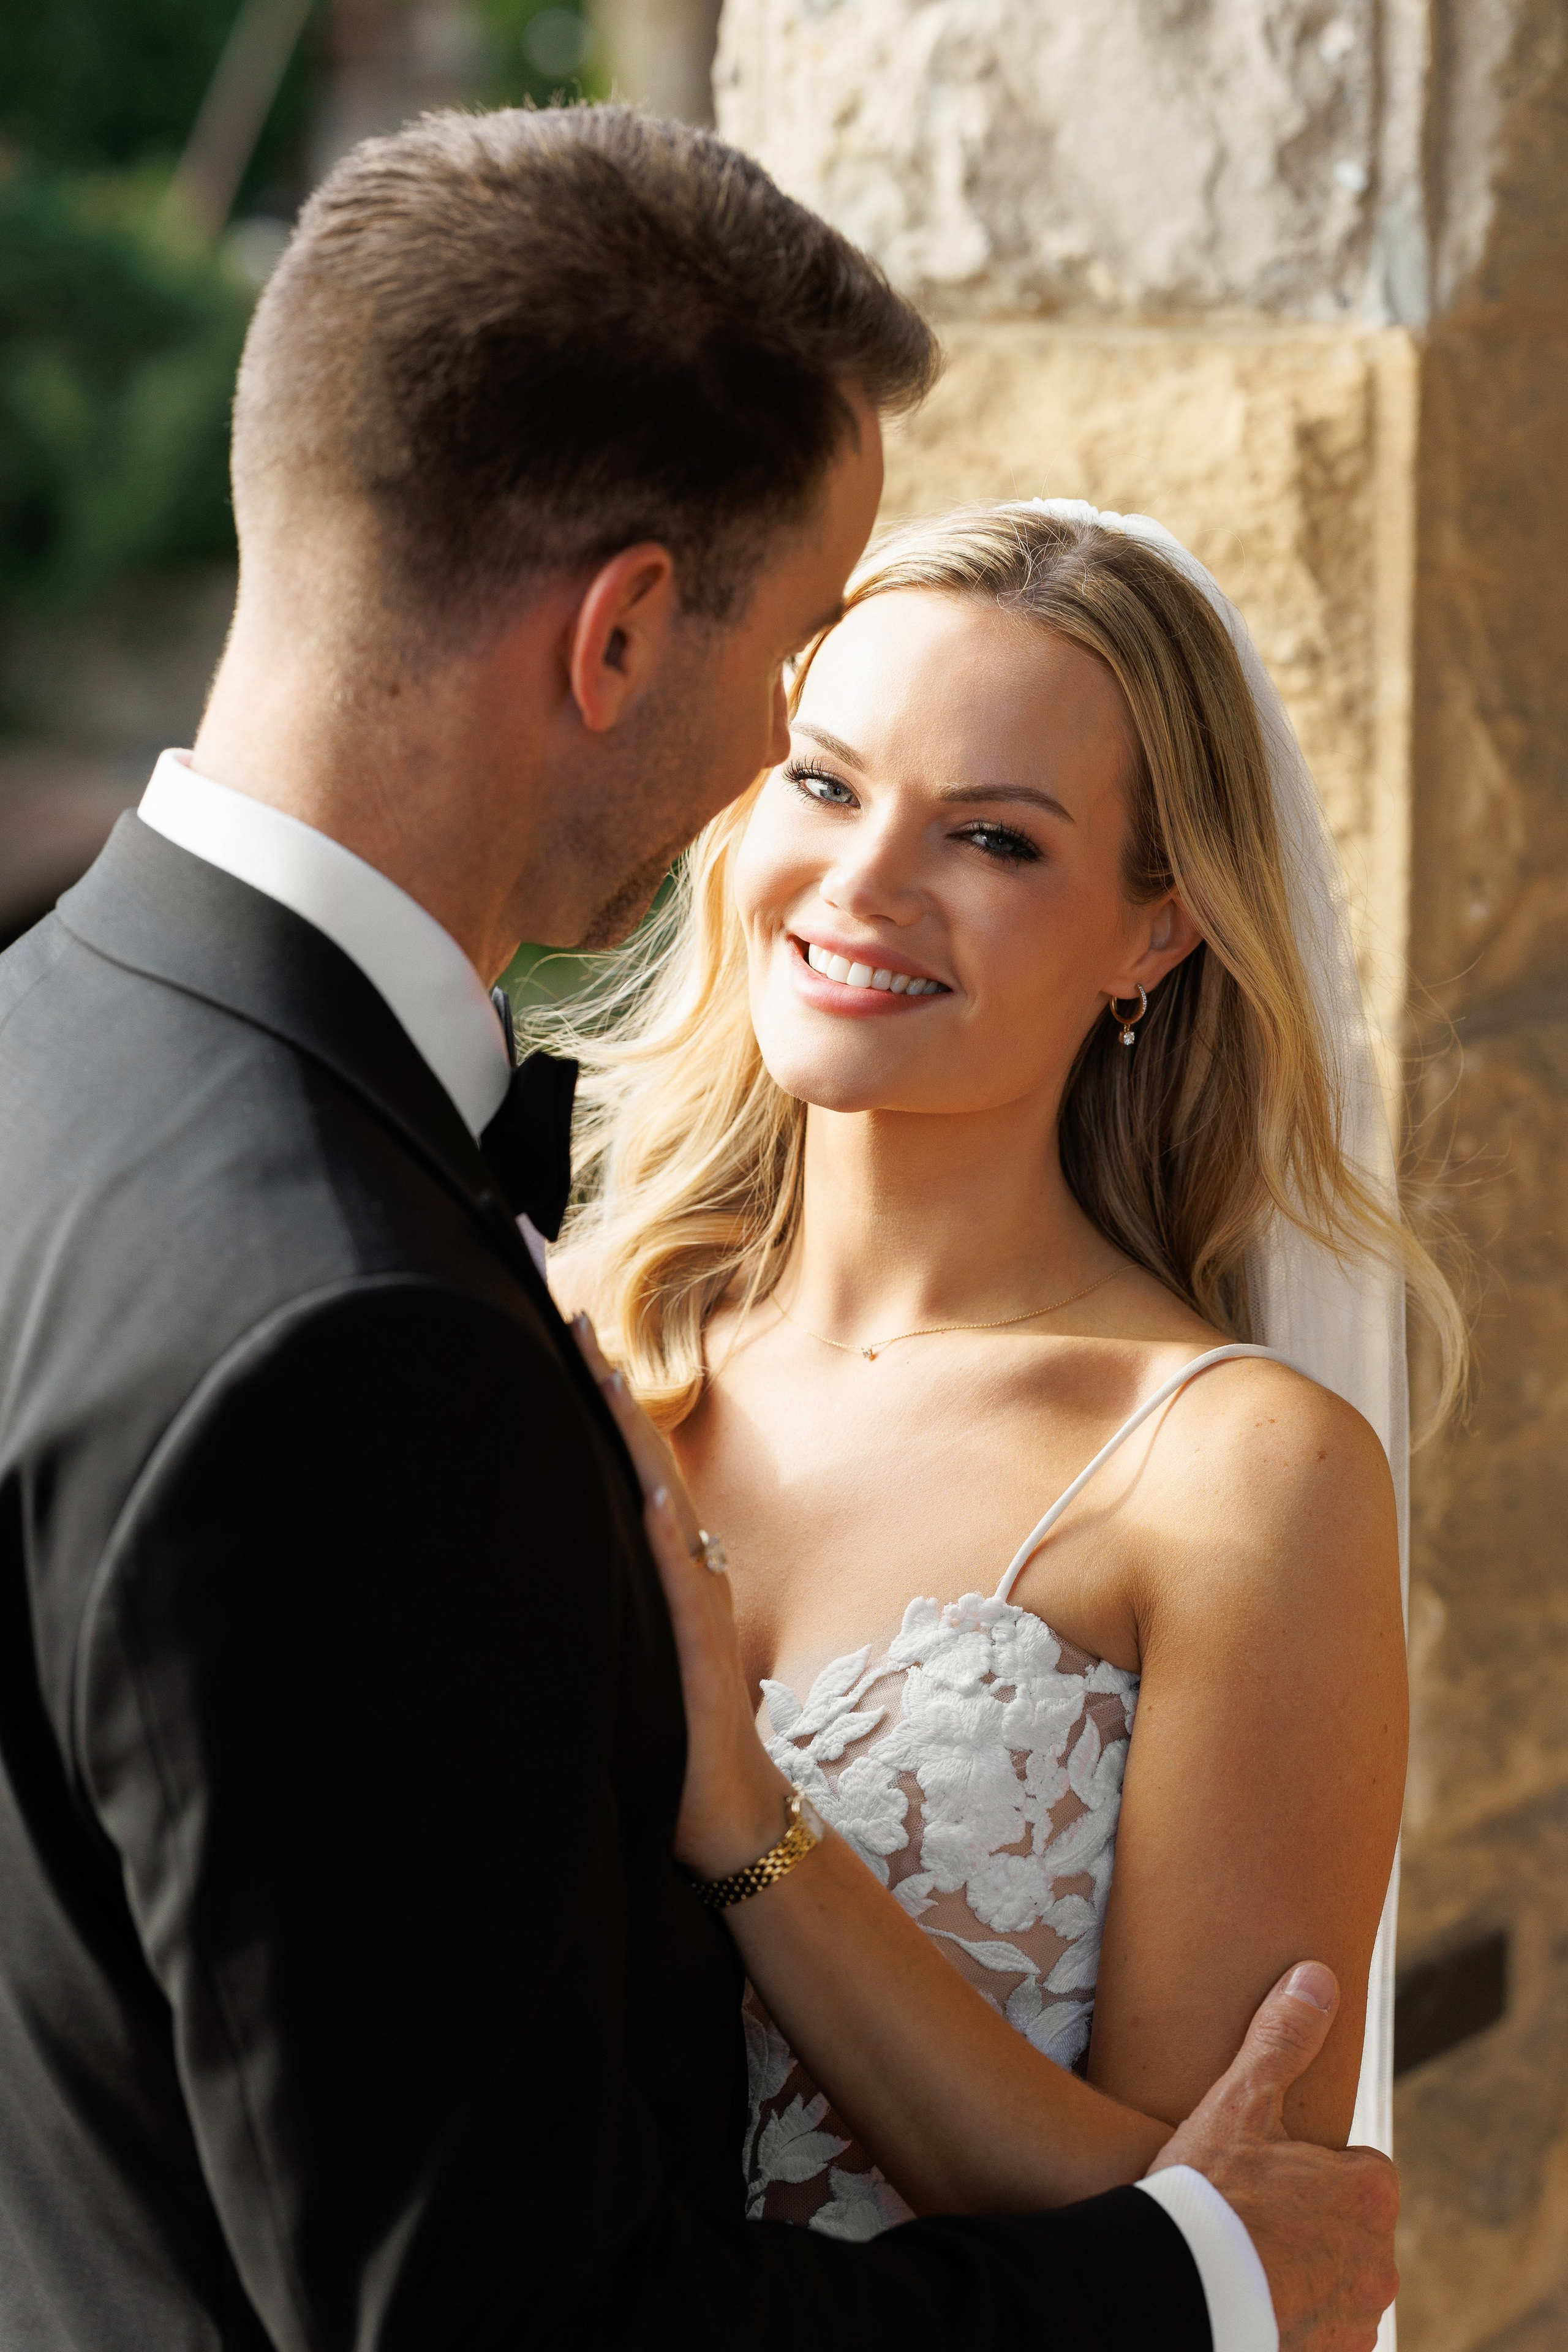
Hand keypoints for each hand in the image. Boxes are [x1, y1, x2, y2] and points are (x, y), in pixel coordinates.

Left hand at [571, 1316, 789, 1875]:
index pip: (628, 1458)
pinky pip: (686, 1584)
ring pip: (665, 1500)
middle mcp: (686, 1563)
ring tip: (604, 1374)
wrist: (729, 1811)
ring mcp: (697, 1602)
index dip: (598, 1393)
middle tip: (569, 1313)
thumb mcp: (627, 1638)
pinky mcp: (702, 1653)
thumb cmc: (673, 1724)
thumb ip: (601, 1587)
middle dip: (609, 1385)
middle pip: (644, 1456)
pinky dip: (670, 1536)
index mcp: (666, 1558)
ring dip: (634, 1437)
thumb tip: (540, 1542)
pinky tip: (654, 1496)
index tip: (561, 1327)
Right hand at [1151, 1963, 1398, 2351]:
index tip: (1266, 2172)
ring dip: (1299, 2274)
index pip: (1359, 2171)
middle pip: (1346, 2229)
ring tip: (1240, 2258)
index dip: (1311, 2169)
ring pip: (1333, 2282)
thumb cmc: (1212, 2194)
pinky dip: (1289, 2319)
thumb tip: (1317, 1978)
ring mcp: (1356, 2321)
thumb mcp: (1240, 2102)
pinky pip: (1317, 2331)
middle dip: (1308, 2223)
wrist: (1180, 2292)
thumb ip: (1282, 2039)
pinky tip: (1244, 2299)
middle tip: (1246, 2214)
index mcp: (1370, 2192)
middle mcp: (1379, 2263)